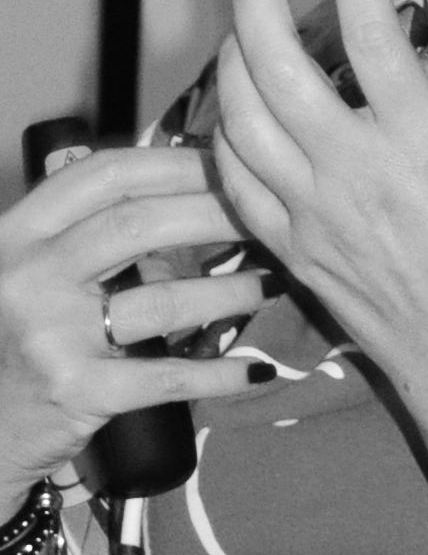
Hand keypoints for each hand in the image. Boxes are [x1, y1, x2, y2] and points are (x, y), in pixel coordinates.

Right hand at [0, 145, 270, 513]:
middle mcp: (29, 276)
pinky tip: (258, 370)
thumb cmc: (16, 341)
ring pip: (164, 300)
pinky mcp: (77, 390)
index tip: (229, 166)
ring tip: (274, 283)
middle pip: (140, 225)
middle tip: (268, 221)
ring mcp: (52, 334)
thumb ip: (87, 237)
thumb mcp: (32, 273)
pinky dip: (221, 373)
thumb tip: (188, 200)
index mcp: (18, 234)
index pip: (104, 177)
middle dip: (217, 215)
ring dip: (233, 291)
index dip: (174, 164)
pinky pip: (168, 377)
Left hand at [212, 0, 427, 479]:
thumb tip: (404, 58)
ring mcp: (309, 208)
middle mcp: (353, 168)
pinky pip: (232, 169)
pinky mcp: (285, 243)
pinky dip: (226, 121)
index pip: (369, 29)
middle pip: (273, 54)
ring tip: (244, 16)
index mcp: (421, 145)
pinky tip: (242, 98)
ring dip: (230, 45)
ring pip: (236, 105)